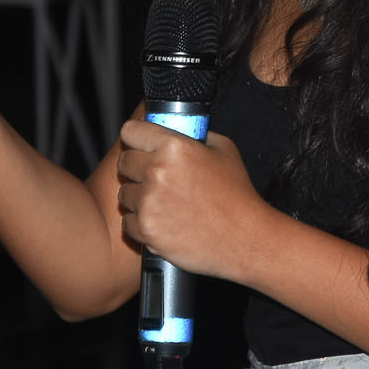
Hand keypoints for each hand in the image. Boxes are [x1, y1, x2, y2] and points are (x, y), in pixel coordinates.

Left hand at [115, 119, 265, 280]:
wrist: (245, 239)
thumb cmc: (237, 195)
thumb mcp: (223, 150)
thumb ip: (195, 136)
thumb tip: (179, 129)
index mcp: (173, 147)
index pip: (130, 131)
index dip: (136, 138)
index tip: (139, 144)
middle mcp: (157, 171)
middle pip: (123, 162)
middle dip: (136, 168)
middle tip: (154, 176)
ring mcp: (149, 203)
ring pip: (124, 194)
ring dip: (138, 198)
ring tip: (163, 203)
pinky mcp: (147, 230)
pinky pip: (128, 222)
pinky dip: (142, 223)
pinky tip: (162, 222)